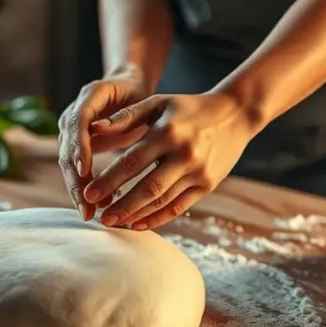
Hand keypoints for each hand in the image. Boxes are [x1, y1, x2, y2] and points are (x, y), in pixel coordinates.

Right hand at [58, 74, 150, 219]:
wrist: (129, 89)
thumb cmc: (136, 94)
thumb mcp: (137, 99)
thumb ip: (120, 114)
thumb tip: (98, 129)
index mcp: (88, 98)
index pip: (77, 123)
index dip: (79, 146)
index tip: (84, 169)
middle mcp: (72, 116)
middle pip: (67, 150)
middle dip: (76, 180)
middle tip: (86, 205)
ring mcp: (70, 133)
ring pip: (68, 165)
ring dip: (78, 190)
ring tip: (90, 212)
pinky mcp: (76, 148)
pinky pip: (77, 171)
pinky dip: (85, 189)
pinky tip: (98, 207)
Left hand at [82, 92, 259, 229]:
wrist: (236, 115)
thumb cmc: (189, 108)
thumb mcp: (159, 102)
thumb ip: (126, 116)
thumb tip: (94, 128)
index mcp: (168, 132)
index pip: (132, 162)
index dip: (109, 180)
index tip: (89, 194)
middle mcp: (184, 154)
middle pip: (147, 187)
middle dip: (121, 205)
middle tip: (100, 218)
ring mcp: (199, 172)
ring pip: (162, 201)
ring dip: (136, 215)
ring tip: (114, 222)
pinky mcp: (208, 185)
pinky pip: (179, 207)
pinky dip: (157, 218)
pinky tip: (138, 224)